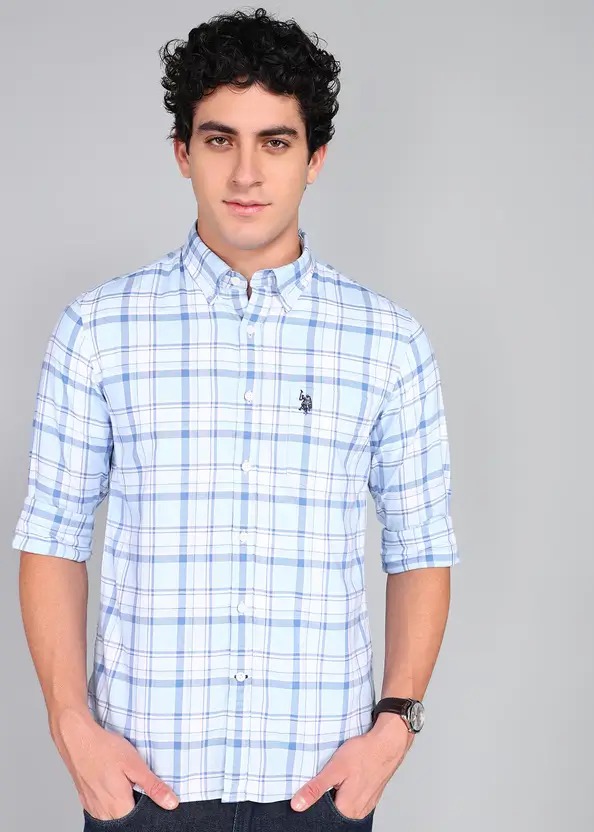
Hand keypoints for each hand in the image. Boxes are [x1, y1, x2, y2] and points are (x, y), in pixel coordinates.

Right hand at [49, 707, 179, 819]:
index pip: (140, 819)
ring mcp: (92, 806)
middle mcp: (103, 812)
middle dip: (134, 803)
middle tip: (135, 781)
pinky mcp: (85, 799)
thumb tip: (171, 803)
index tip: (149, 791)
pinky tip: (112, 782)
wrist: (76, 738)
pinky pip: (102, 807)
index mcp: (118, 807)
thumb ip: (153, 786)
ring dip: (121, 802)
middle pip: (126, 817)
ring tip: (124, 781)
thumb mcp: (135, 764)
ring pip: (113, 814)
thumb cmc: (104, 749)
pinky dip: (109, 798)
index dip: (148, 807)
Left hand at [290, 715, 412, 818]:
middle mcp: (358, 812)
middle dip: (327, 799)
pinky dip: (347, 791)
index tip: (313, 791)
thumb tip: (298, 805)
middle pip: (334, 812)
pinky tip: (347, 778)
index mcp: (347, 810)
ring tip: (338, 778)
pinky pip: (354, 800)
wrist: (387, 743)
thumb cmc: (363, 753)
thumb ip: (316, 788)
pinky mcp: (371, 796)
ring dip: (337, 794)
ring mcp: (366, 805)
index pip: (323, 817)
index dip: (315, 804)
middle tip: (328, 779)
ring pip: (344, 806)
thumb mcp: (335, 768)